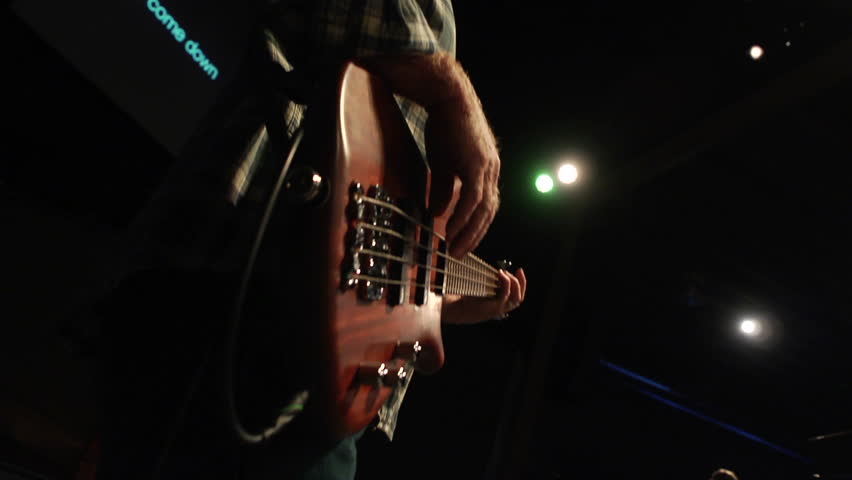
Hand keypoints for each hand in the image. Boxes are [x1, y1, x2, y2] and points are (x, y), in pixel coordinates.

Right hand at [353, 53, 500, 257]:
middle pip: (489, 212)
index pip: (486, 206)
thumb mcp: (442, 162)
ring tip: (454, 249)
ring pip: (482, 210)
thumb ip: (442, 188)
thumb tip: (438, 212)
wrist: (446, 97)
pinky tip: (450, 230)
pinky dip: (462, 218)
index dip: (476, 227)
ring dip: (469, 232)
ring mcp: (487, 167)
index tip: (461, 243)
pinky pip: (472, 200)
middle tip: (458, 255)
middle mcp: (492, 171)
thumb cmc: (444, 124)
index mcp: (487, 170)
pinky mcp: (476, 164)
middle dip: (474, 236)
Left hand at [441, 268, 526, 324]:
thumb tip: (501, 271)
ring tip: (505, 273)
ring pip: (516, 297)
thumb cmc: (473, 298)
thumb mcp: (487, 289)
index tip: (519, 270)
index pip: (519, 294)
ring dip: (513, 283)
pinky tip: (500, 275)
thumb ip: (495, 284)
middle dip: (520, 282)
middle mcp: (504, 307)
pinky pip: (505, 294)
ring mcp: (501, 308)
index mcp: (504, 303)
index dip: (522, 282)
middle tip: (515, 271)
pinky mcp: (495, 308)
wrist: (462, 308)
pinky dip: (505, 283)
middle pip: (520, 297)